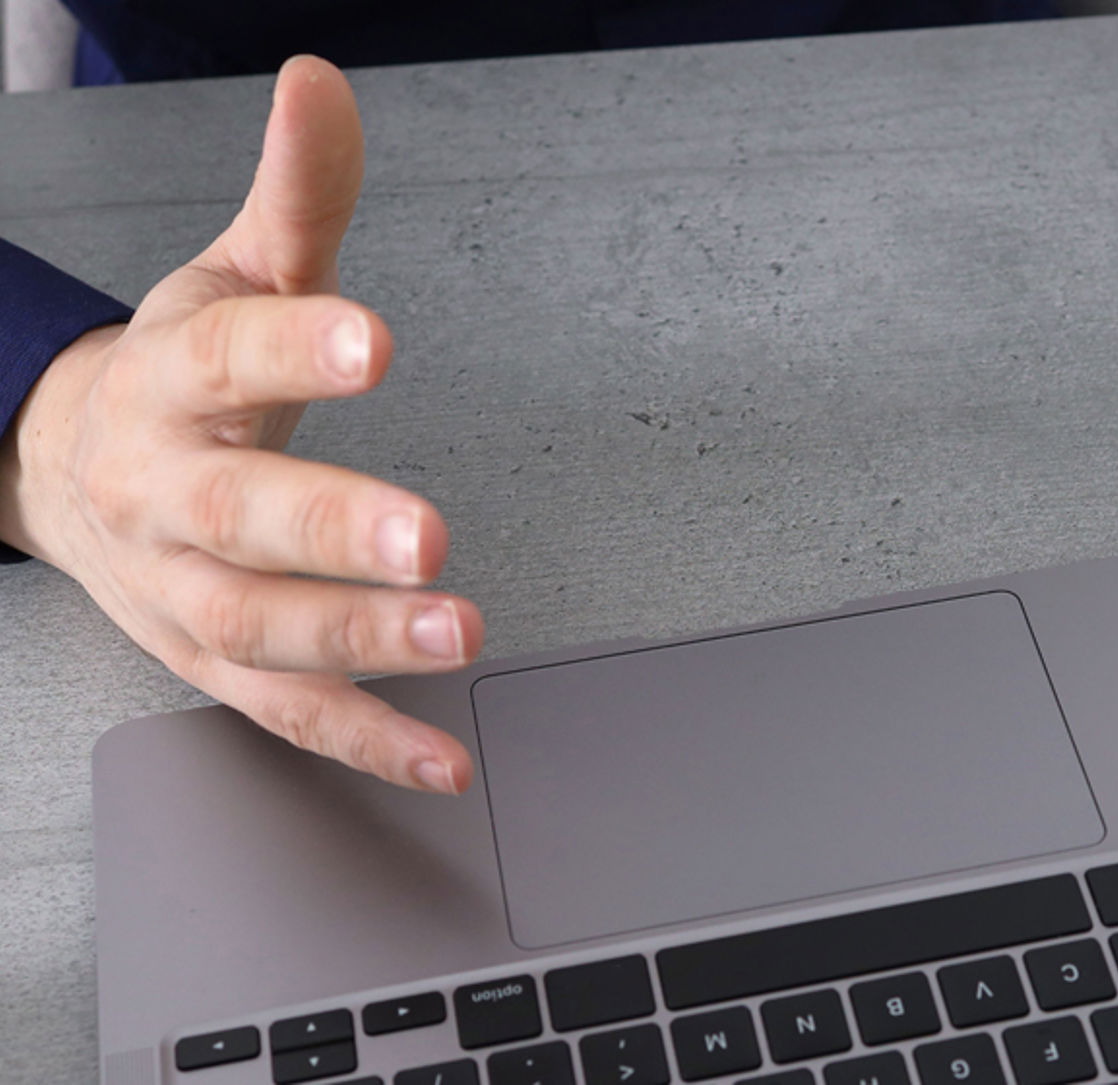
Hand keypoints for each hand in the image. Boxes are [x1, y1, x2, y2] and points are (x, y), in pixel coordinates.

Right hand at [0, 57, 481, 792]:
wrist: (75, 471)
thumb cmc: (176, 374)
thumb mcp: (233, 272)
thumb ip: (299, 195)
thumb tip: (322, 83)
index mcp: (167, 382)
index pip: (226, 356)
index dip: (295, 348)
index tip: (370, 339)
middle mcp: (163, 494)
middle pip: (234, 517)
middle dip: (328, 527)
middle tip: (425, 531)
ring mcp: (182, 591)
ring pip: (260, 628)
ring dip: (360, 639)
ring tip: (460, 632)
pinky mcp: (214, 665)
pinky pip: (288, 715)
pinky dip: (368, 740)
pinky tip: (447, 754)